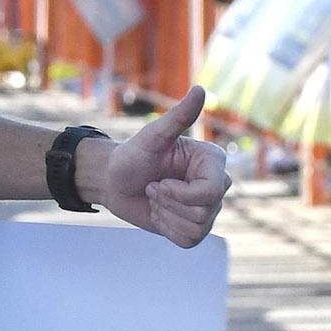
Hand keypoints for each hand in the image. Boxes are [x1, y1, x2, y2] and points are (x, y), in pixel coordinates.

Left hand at [91, 87, 231, 247]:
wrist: (113, 181)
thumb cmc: (131, 156)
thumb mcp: (151, 137)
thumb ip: (178, 117)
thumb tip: (201, 89)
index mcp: (213, 162)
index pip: (213, 191)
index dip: (181, 194)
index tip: (158, 182)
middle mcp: (216, 184)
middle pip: (206, 211)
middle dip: (169, 203)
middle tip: (152, 188)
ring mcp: (207, 207)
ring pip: (197, 228)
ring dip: (166, 215)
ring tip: (154, 198)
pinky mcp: (194, 226)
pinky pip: (189, 240)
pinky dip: (167, 229)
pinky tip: (158, 212)